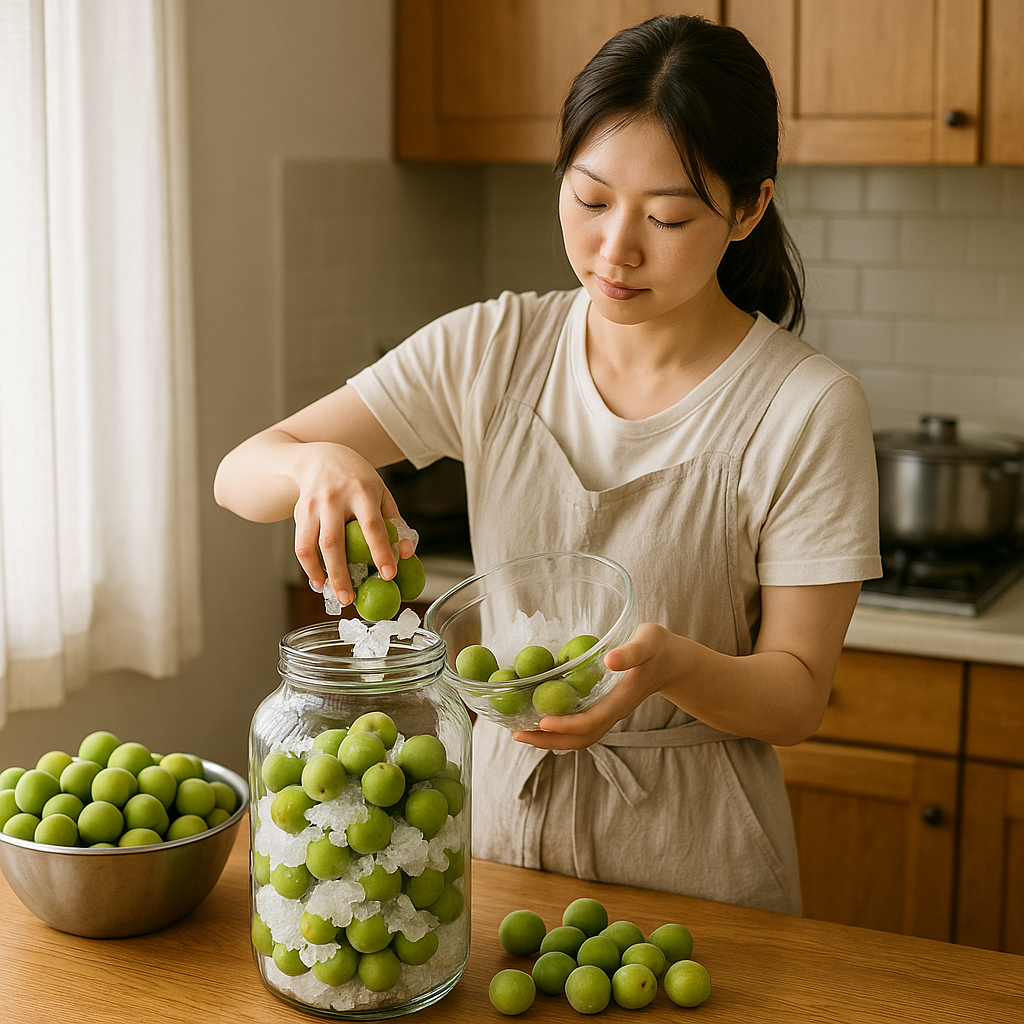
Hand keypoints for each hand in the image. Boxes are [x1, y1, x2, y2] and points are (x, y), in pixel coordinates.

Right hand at [291, 442, 413, 603]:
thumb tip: (406, 555)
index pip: (372, 525)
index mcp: (362, 491)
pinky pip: (300, 545)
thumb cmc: (357, 479)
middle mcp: (334, 498)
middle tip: (351, 598)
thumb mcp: (381, 491)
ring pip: (311, 545)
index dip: (381, 551)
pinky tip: (319, 580)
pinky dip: (308, 566)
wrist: (318, 458)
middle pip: (335, 541)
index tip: (389, 575)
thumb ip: (394, 521)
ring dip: (320, 573)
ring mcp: (313, 505)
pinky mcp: (299, 512)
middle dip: (342, 573)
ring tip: (333, 594)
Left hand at [512, 623, 673, 749]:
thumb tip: (609, 660)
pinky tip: (538, 716)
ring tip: (520, 731)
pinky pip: (579, 726)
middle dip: (549, 741)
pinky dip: (558, 727)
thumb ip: (631, 652)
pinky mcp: (603, 708)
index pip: (591, 722)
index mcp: (621, 701)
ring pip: (579, 736)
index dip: (566, 726)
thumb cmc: (659, 648)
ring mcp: (608, 713)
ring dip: (550, 739)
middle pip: (580, 739)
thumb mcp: (648, 642)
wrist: (672, 662)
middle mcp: (613, 713)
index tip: (542, 723)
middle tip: (517, 735)